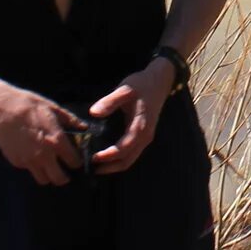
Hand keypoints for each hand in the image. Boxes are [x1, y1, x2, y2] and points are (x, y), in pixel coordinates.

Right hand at [0, 82, 85, 185]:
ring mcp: (29, 160)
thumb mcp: (53, 108)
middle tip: (63, 171)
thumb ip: (70, 120)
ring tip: (47, 165)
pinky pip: (28, 169)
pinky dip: (32, 165)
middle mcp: (44, 155)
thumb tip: (84, 127)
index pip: (74, 162)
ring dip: (47, 174)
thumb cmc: (29, 105)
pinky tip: (31, 154)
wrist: (2, 109)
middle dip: (64, 177)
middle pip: (59, 179)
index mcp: (57, 141)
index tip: (74, 159)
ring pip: (43, 179)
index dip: (76, 162)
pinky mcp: (16, 161)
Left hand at [88, 56, 174, 174]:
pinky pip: (131, 153)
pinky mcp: (143, 136)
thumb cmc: (141, 85)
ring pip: (130, 159)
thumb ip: (109, 101)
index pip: (123, 149)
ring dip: (114, 165)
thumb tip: (93, 113)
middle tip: (91, 166)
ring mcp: (145, 138)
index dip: (108, 156)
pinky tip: (106, 156)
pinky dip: (119, 159)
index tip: (93, 157)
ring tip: (96, 165)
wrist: (159, 82)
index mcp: (140, 127)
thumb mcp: (124, 89)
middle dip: (110, 167)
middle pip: (127, 161)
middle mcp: (145, 136)